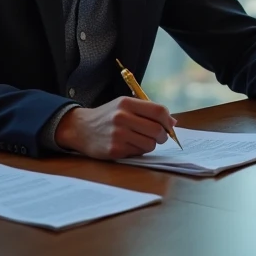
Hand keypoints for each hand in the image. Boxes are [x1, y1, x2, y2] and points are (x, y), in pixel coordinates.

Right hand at [55, 96, 176, 158]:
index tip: (170, 126)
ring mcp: (118, 134)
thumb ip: (147, 111)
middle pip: (157, 129)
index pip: (158, 111)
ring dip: (150, 144)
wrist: (81, 128)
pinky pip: (138, 153)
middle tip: (159, 137)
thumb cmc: (108, 116)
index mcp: (127, 103)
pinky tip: (129, 145)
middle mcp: (122, 117)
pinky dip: (138, 151)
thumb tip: (173, 122)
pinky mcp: (114, 150)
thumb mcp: (124, 106)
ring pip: (150, 144)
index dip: (168, 120)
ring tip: (140, 140)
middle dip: (163, 136)